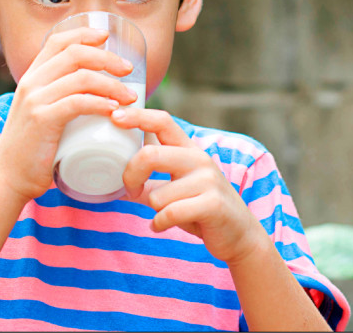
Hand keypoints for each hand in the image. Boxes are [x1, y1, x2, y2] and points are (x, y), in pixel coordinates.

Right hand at [0, 27, 137, 203]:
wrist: (7, 177)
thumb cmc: (31, 149)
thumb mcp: (39, 113)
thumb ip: (57, 99)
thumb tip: (92, 94)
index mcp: (31, 77)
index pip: (57, 41)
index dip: (84, 33)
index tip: (106, 37)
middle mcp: (31, 83)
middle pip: (75, 54)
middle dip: (107, 57)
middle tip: (128, 70)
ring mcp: (35, 100)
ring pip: (81, 78)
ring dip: (112, 84)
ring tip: (130, 96)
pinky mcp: (42, 120)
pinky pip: (78, 102)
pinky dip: (101, 102)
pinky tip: (114, 108)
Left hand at [111, 108, 267, 265]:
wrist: (239, 236)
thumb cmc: (197, 208)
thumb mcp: (174, 184)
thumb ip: (148, 174)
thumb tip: (113, 169)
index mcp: (187, 149)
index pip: (162, 121)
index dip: (137, 116)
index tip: (115, 116)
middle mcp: (198, 159)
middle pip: (150, 154)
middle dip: (130, 176)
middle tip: (130, 191)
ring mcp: (208, 180)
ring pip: (157, 194)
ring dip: (154, 210)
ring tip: (165, 214)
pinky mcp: (213, 204)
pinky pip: (169, 213)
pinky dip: (159, 224)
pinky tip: (161, 225)